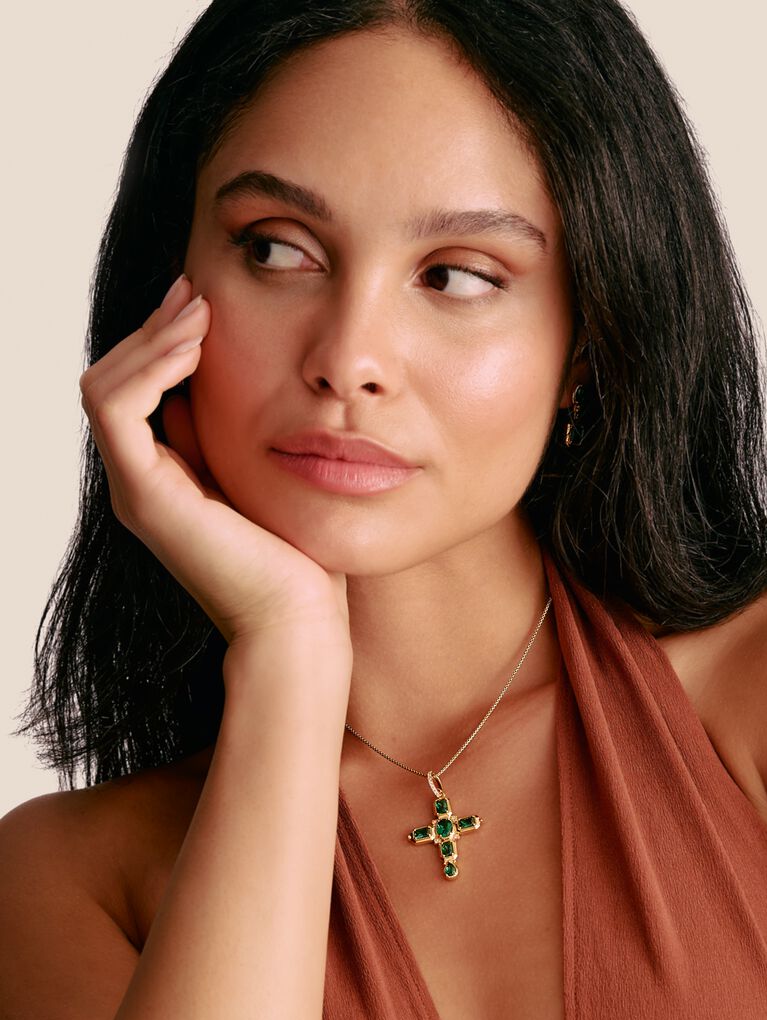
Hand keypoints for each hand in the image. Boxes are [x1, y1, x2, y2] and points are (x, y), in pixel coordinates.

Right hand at [79, 274, 351, 651]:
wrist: (300, 618)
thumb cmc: (298, 555)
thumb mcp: (266, 479)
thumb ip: (236, 440)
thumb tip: (222, 388)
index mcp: (167, 477)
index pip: (138, 388)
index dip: (164, 340)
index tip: (202, 302)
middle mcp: (142, 481)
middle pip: (115, 379)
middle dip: (154, 329)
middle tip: (195, 293)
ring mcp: (137, 489)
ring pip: (105, 387)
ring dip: (151, 339)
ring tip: (197, 310)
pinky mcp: (146, 496)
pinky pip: (118, 410)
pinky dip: (148, 368)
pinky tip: (193, 346)